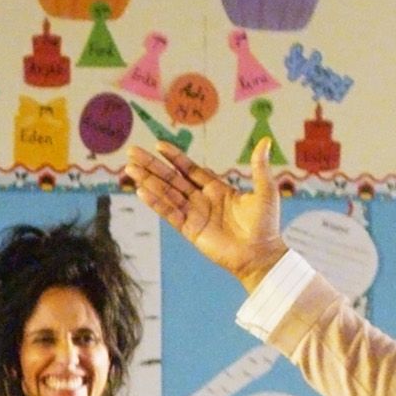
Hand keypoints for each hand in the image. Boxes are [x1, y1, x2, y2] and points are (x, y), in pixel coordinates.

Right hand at [125, 143, 285, 289]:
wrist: (260, 255)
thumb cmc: (265, 224)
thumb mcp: (265, 191)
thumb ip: (259, 167)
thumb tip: (265, 141)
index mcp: (217, 189)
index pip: (190, 169)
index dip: (175, 157)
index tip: (158, 145)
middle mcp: (202, 200)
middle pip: (171, 178)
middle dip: (152, 166)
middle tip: (132, 152)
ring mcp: (194, 215)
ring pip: (166, 194)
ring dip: (148, 181)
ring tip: (130, 169)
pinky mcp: (190, 230)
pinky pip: (170, 213)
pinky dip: (155, 203)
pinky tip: (141, 191)